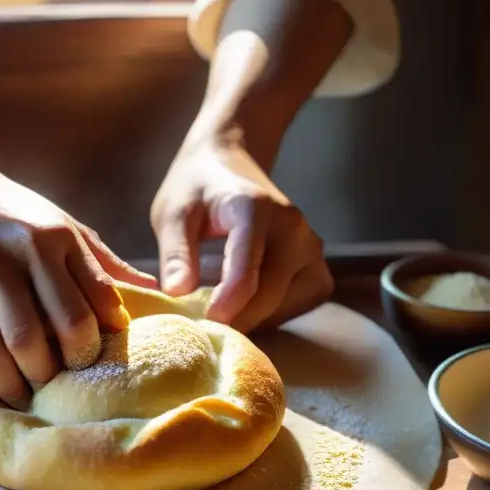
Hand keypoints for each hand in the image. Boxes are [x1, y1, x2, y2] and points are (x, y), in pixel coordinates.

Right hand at [0, 153, 155, 418]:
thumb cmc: (13, 217)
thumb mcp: (62, 226)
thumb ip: (102, 264)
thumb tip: (158, 291)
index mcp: (43, 243)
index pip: (75, 314)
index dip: (87, 351)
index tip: (88, 366)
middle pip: (26, 340)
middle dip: (45, 376)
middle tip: (53, 391)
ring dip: (2, 390)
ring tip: (18, 400)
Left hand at [151, 136, 332, 333]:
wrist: (228, 163)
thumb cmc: (196, 189)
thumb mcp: (173, 213)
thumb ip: (176, 252)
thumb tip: (177, 293)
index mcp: (254, 208)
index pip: (248, 267)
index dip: (227, 303)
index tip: (203, 323)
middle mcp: (292, 226)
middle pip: (269, 293)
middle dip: (236, 318)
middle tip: (203, 326)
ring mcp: (310, 244)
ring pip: (289, 304)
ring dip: (256, 318)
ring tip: (223, 310)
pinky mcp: (316, 262)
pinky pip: (303, 301)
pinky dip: (278, 313)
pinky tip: (250, 305)